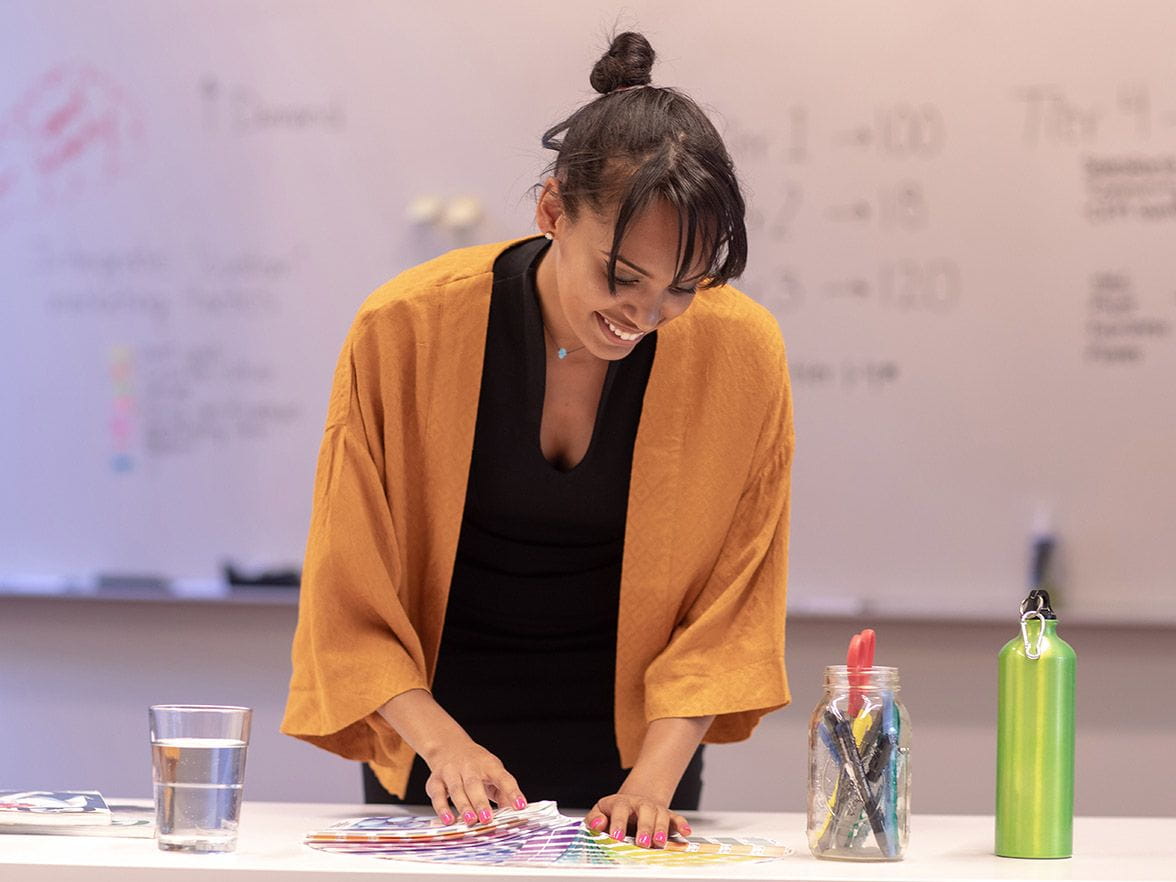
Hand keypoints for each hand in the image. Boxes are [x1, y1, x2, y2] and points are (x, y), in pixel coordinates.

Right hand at [375, 690, 526, 826]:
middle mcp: (469, 767)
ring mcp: (451, 772)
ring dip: (463, 806)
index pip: (503, 778)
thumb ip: (503, 792)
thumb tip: (512, 812)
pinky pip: (437, 794)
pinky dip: (441, 808)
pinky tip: (448, 820)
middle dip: (480, 802)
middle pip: (474, 784)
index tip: (520, 806)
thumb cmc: (476, 765)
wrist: (449, 746)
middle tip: (487, 819)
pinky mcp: (436, 780)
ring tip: (470, 821)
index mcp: (489, 765)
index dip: (513, 792)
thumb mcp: (494, 772)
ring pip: (456, 789)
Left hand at [584, 792, 692, 848]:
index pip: (620, 810)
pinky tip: (685, 832)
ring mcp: (654, 809)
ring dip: (661, 829)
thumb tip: (597, 825)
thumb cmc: (615, 812)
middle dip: (644, 827)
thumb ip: (594, 819)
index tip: (616, 836)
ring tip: (659, 843)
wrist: (634, 802)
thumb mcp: (600, 812)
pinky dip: (681, 825)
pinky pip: (676, 818)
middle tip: (642, 842)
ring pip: (660, 815)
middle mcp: (639, 804)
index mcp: (621, 803)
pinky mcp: (667, 815)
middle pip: (644, 811)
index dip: (618, 823)